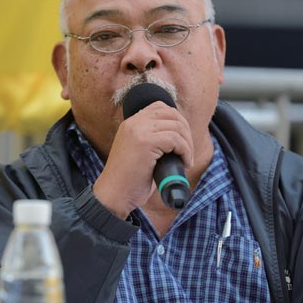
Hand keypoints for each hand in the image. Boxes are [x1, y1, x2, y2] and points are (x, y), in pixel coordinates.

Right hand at [93, 102, 194, 217]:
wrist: (114, 195)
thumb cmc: (130, 181)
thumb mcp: (140, 155)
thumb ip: (153, 143)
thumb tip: (178, 142)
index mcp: (131, 123)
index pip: (160, 107)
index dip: (177, 121)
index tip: (182, 141)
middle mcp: (134, 123)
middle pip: (171, 114)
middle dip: (186, 132)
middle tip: (188, 153)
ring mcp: (139, 131)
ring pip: (176, 126)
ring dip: (188, 144)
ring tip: (187, 160)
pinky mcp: (145, 142)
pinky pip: (175, 139)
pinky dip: (186, 151)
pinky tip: (185, 163)